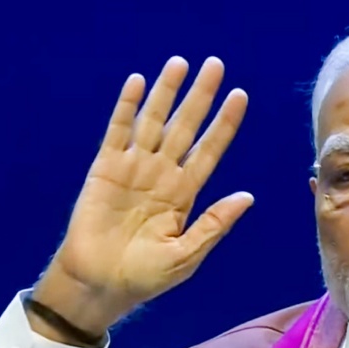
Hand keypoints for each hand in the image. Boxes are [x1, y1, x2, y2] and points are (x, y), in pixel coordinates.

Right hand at [33, 56, 252, 336]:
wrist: (99, 284)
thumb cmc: (144, 277)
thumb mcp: (187, 254)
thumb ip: (215, 224)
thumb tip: (248, 197)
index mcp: (185, 194)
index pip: (210, 150)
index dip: (224, 124)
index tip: (240, 96)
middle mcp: (162, 175)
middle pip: (186, 127)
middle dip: (201, 97)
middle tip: (216, 64)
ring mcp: (133, 169)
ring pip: (154, 122)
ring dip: (167, 92)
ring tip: (180, 63)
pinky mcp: (105, 169)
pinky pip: (118, 131)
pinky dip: (127, 107)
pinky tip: (138, 83)